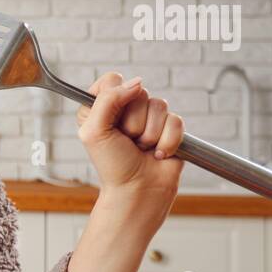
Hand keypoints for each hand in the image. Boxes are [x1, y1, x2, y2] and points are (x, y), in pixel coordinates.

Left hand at [75, 72, 184, 207]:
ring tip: (142, 148)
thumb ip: (107, 100)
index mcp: (100, 107)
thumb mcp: (95, 132)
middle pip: (138, 91)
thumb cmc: (112, 165)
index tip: (111, 120)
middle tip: (127, 140)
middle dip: (133, 121)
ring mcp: (148, 117)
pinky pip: (176, 120)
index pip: (111, 80)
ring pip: (159, 104)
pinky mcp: (169, 128)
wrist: (138, 191)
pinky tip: (158, 154)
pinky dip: (167, 141)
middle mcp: (124, 109)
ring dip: (150, 133)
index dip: (114, 97)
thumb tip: (136, 82)